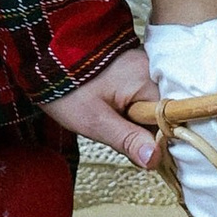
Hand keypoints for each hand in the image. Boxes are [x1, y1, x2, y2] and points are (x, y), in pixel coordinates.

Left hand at [44, 45, 160, 168]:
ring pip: (153, 108)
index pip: (170, 118)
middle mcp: (151, 69)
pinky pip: (144, 98)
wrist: (46, 57)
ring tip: (112, 122)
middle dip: (145, 131)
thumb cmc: (69, 88)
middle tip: (117, 133)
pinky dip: (133, 111)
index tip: (146, 155)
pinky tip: (115, 113)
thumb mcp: (94, 120)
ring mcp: (143, 68)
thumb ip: (127, 139)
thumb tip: (155, 159)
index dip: (159, 140)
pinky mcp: (134, 71)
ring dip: (138, 122)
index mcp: (147, 79)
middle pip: (163, 113)